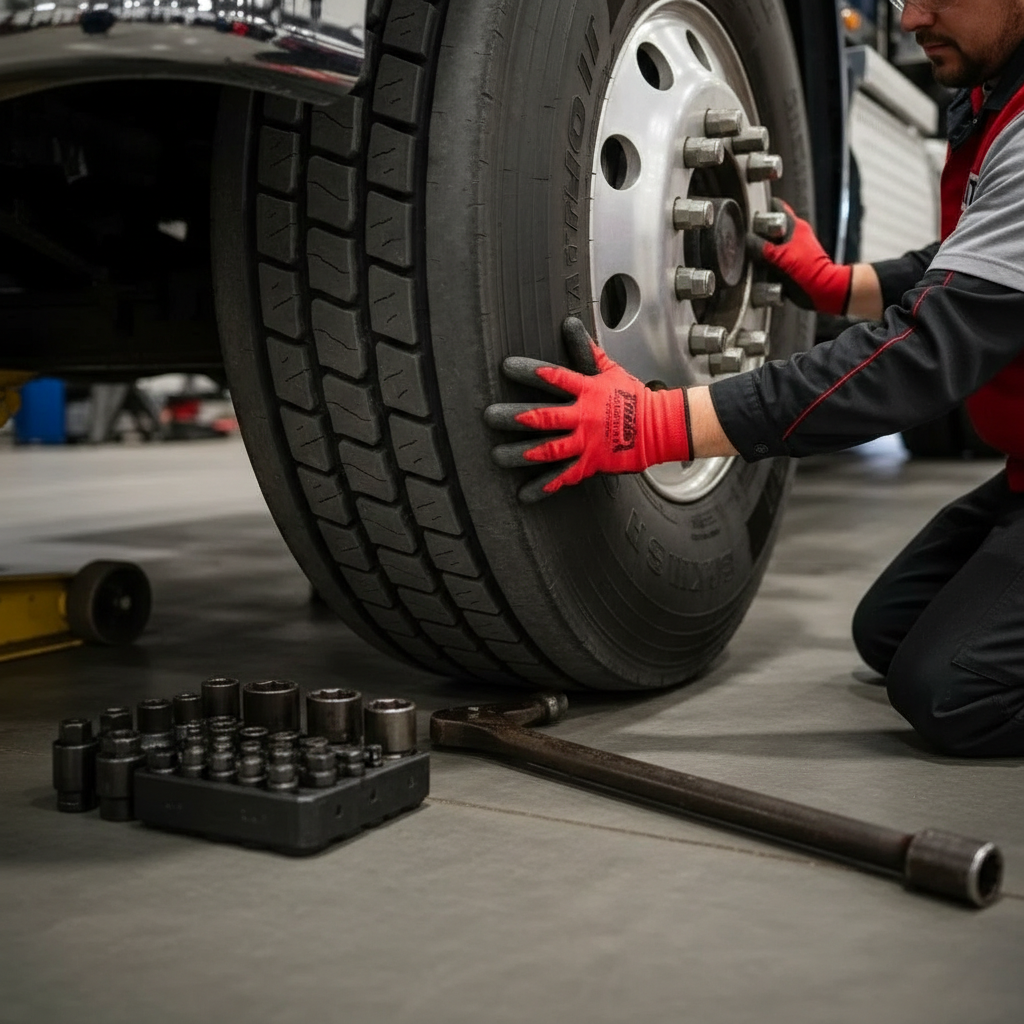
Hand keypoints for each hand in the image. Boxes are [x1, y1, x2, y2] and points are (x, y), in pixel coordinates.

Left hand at [483, 317, 691, 501]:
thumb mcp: (610, 371)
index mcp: (587, 391)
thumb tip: (570, 325)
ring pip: (548, 449)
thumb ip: (586, 351)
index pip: (555, 378)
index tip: (506, 368)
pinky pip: (564, 476)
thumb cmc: (634, 398)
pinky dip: (544, 485)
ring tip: (498, 456)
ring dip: (521, 453)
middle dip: (515, 417)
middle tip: (491, 417)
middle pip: (544, 416)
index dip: (530, 372)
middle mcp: (583, 416)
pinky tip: (524, 492)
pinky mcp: (591, 463)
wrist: (661, 428)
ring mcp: (586, 442)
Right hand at [749, 199, 852, 315]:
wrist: (821, 288)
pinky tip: (764, 271)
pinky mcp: (793, 263)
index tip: (751, 214)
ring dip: (764, 251)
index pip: (777, 208)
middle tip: (749, 240)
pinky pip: (775, 260)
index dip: (764, 208)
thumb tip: (747, 240)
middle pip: (772, 228)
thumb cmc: (809, 269)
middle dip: (760, 234)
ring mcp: (795, 249)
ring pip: (773, 245)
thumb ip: (761, 248)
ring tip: (755, 258)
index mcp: (795, 226)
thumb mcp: (780, 256)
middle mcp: (796, 235)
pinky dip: (769, 265)